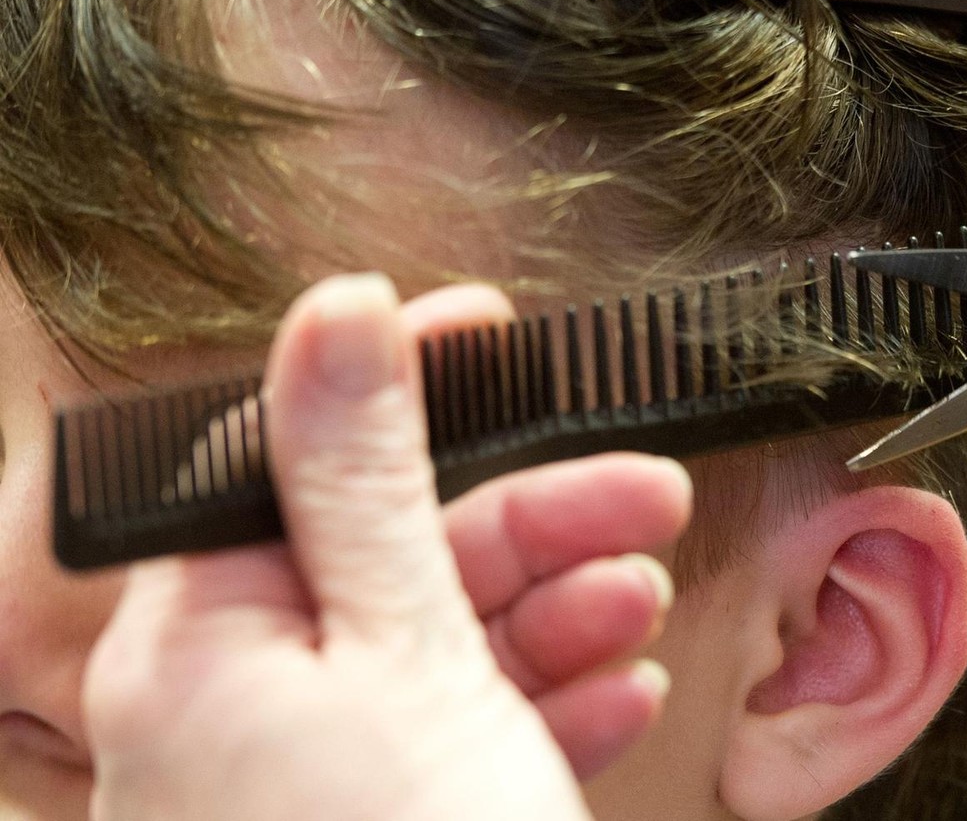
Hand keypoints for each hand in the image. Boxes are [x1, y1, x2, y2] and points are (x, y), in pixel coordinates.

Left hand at [83, 275, 689, 819]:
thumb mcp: (406, 649)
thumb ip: (363, 477)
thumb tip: (335, 313)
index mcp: (199, 647)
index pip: (291, 459)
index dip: (398, 387)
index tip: (488, 333)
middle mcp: (234, 709)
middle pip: (387, 553)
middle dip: (528, 516)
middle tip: (641, 490)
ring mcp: (308, 777)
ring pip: (438, 644)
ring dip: (554, 610)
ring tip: (645, 598)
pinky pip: (456, 733)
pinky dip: (542, 703)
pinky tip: (613, 691)